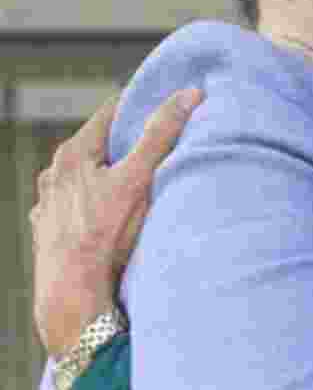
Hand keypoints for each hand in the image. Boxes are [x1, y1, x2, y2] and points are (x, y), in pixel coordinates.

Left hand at [30, 88, 202, 356]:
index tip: (160, 106)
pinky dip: (91, 206)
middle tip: (155, 148)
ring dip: (105, 177)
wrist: (73, 293)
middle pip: (96, 147)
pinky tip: (108, 219)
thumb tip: (188, 95)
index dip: (137, 107)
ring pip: (83, 179)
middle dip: (124, 146)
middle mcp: (53, 175)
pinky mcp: (48, 231)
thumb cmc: (104, 236)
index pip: (109, 114)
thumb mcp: (139, 179)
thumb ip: (161, 135)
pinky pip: (73, 208)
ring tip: (133, 187)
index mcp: (73, 154)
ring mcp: (47, 204)